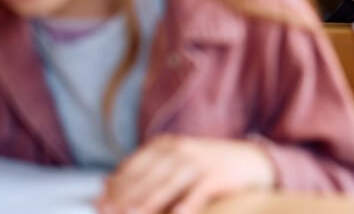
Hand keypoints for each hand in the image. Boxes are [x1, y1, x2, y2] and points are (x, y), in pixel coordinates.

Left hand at [97, 135, 274, 213]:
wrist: (254, 161)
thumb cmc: (208, 168)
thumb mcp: (176, 163)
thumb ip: (146, 173)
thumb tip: (105, 184)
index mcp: (167, 145)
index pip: (135, 165)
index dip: (116, 186)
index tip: (99, 205)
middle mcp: (182, 149)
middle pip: (148, 175)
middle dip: (126, 196)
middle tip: (108, 213)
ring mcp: (201, 161)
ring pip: (169, 182)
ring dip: (149, 201)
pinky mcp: (219, 174)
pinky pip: (199, 191)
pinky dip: (187, 204)